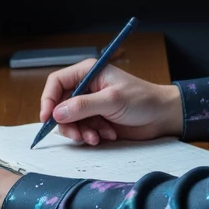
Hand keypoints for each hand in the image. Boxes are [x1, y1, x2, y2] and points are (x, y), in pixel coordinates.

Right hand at [41, 59, 182, 145]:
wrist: (161, 116)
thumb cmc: (142, 100)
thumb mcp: (112, 100)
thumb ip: (84, 106)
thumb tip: (57, 112)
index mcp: (88, 72)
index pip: (57, 82)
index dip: (48, 99)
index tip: (48, 118)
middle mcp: (86, 87)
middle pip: (60, 105)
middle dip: (68, 123)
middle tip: (79, 136)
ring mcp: (91, 104)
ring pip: (70, 121)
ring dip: (82, 132)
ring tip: (98, 137)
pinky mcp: (96, 119)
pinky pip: (82, 130)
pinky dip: (91, 135)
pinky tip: (107, 135)